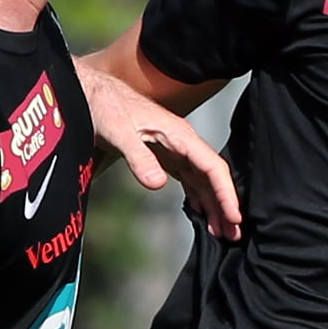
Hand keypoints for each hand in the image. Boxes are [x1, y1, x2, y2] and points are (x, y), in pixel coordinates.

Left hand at [79, 58, 240, 241]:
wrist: (93, 94)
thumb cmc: (106, 107)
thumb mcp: (118, 132)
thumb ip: (139, 158)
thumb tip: (157, 184)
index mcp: (180, 135)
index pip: (212, 167)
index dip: (226, 193)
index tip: (234, 216)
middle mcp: (184, 143)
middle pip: (213, 177)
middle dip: (226, 205)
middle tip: (234, 234)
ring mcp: (176, 150)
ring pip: (203, 180)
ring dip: (214, 205)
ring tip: (222, 231)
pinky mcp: (165, 156)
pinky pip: (190, 179)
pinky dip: (198, 197)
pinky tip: (202, 213)